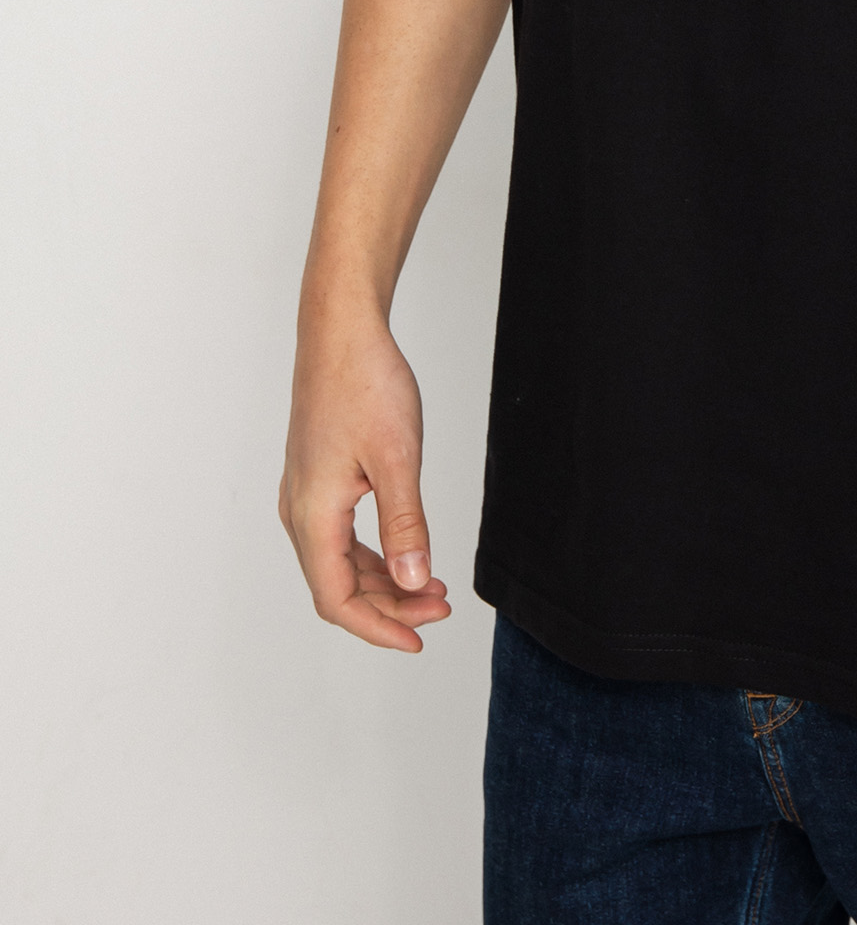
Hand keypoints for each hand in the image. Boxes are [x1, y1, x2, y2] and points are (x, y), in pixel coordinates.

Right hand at [279, 316, 450, 650]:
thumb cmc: (365, 384)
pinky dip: (373, 554)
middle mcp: (299, 511)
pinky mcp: (316, 478)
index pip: (337, 599)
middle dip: (389, 605)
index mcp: (312, 514)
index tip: (418, 639)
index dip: (377, 627)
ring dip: (383, 581)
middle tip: (440, 608)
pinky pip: (339, 536)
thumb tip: (414, 582)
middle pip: (337, 586)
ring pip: (338, 562)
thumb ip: (405, 525)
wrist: (341, 332)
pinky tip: (405, 552)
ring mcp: (304, 494)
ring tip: (431, 586)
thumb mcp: (397, 458)